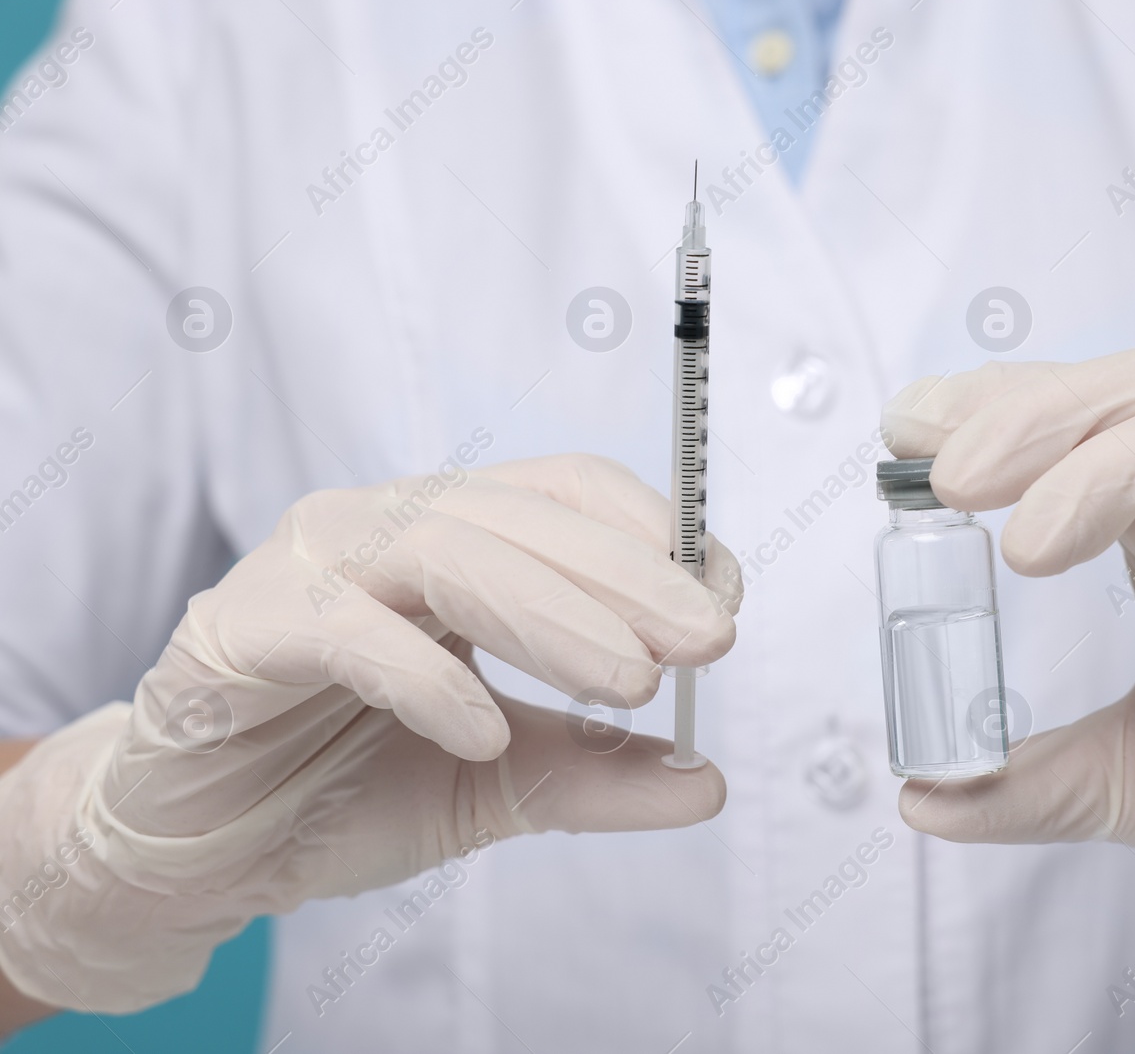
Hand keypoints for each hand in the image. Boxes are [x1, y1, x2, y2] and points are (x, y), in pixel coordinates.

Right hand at [0, 454, 739, 1011]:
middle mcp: (382, 529)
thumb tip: (707, 781)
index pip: (567, 496)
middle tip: (707, 640)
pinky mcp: (240, 631)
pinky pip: (345, 631)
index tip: (721, 607)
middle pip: (522, 517)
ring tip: (629, 681)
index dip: (654, 541)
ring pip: (446, 552)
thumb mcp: (498, 786)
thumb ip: (597, 775)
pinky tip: (483, 731)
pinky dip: (426, 677)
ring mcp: (309, 568)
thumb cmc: (341, 786)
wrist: (203, 848)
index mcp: (453, 541)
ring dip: (552, 613)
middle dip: (628, 577)